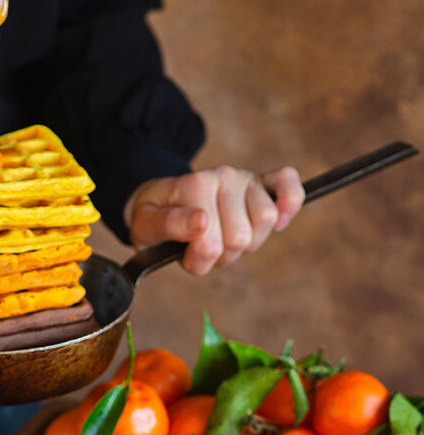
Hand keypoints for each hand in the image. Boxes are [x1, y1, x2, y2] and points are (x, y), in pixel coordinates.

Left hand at [124, 164, 304, 274]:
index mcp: (194, 185)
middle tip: (204, 245)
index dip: (198, 258)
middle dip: (222, 253)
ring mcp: (244, 178)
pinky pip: (288, 184)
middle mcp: (223, 176)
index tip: (184, 251)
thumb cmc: (153, 216)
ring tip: (225, 236)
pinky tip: (279, 221)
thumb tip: (202, 221)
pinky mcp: (261, 181)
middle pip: (242, 237)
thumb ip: (169, 224)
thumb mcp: (144, 225)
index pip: (212, 243)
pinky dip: (290, 203)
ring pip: (266, 219)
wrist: (158, 200)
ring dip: (247, 242)